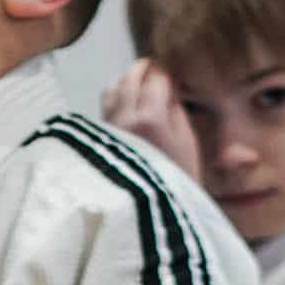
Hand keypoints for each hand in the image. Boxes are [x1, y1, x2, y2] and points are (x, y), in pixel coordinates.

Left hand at [102, 60, 201, 178]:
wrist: (148, 216)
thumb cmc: (176, 183)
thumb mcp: (187, 145)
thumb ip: (176, 111)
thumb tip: (169, 86)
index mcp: (149, 118)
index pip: (154, 77)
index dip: (163, 69)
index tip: (168, 68)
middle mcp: (122, 119)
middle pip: (128, 79)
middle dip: (142, 70)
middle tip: (153, 68)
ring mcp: (106, 129)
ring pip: (111, 90)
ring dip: (125, 82)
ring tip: (138, 85)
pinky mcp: (96, 140)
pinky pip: (103, 108)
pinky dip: (114, 99)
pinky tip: (125, 106)